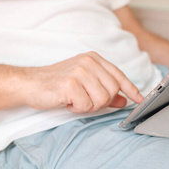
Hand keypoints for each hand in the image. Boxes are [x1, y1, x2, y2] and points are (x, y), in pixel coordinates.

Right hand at [23, 52, 143, 113]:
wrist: (30, 84)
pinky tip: (67, 102)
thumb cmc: (56, 84)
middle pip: (112, 90)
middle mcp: (88, 62)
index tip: (139, 99)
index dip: (131, 89)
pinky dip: (77, 109)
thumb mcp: (84, 84)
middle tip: (85, 101)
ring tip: (75, 100)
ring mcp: (79, 71)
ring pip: (101, 99)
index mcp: (93, 59)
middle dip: (101, 102)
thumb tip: (123, 100)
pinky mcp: (70, 83)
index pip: (118, 75)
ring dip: (88, 106)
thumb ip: (104, 90)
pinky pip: (86, 105)